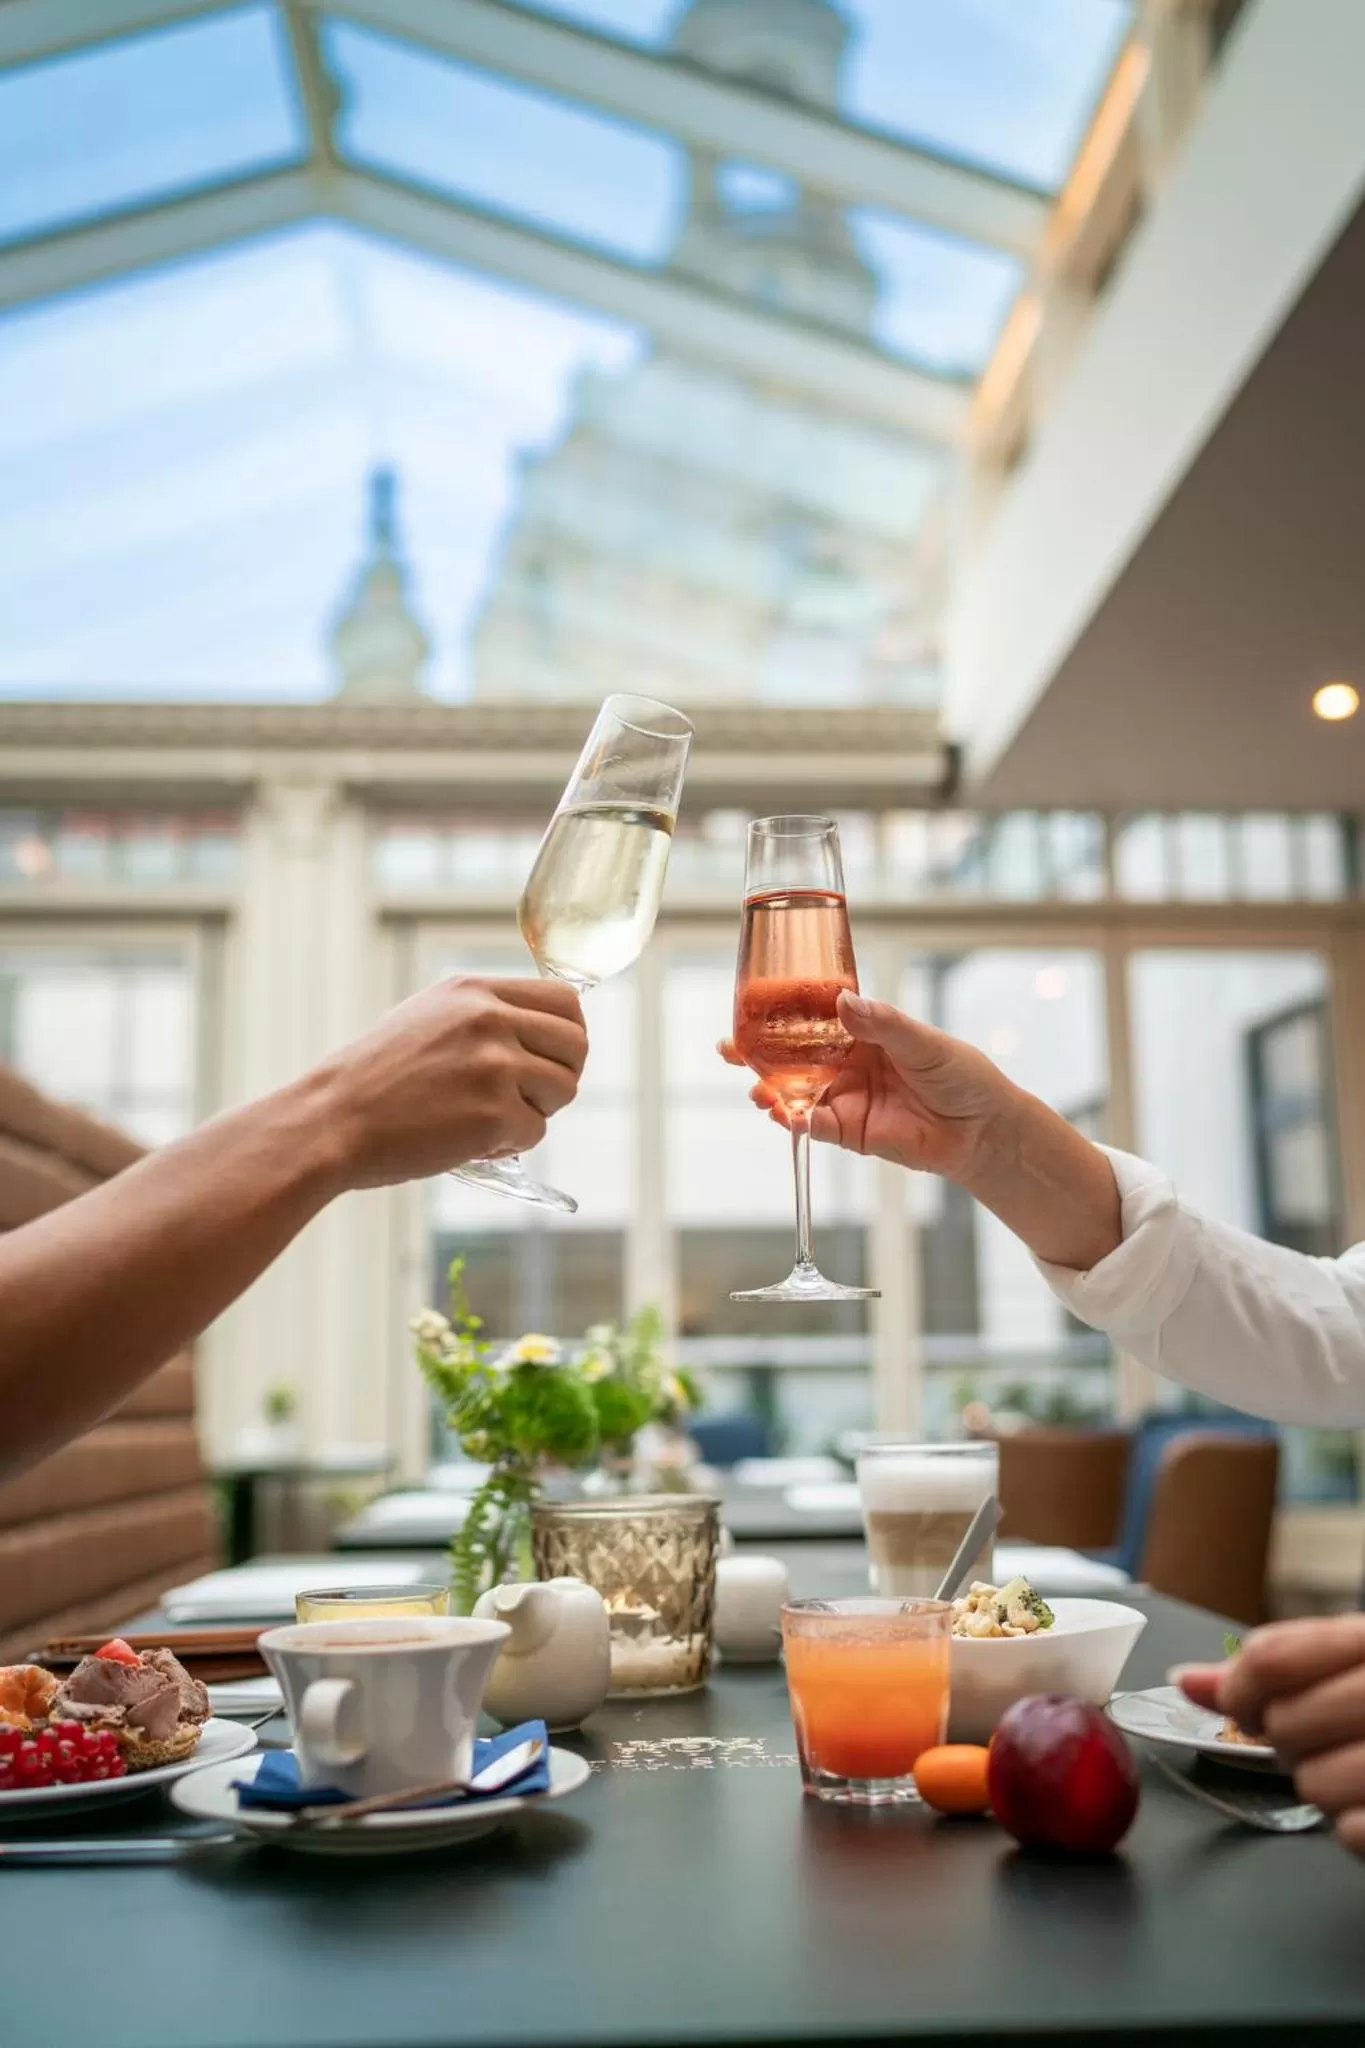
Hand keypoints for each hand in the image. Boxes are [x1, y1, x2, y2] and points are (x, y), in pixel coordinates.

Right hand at [315, 976, 586, 1188]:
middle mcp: (490, 1019)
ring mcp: (494, 1065)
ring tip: (489, 1119)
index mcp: (474, 991)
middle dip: (561, 1077)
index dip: (568, 1035)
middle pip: (576, 1044)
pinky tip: (469, 1141)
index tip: (553, 1057)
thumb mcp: (428, 1020)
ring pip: (563, 1090)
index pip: (565, 999)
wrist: (331, 1121)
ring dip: (535, 1113)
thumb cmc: (374, 1081)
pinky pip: (535, 1133)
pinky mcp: (494, 1112)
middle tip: (530, 1098)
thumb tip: (540, 1031)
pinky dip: (509, 1145)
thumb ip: (483, 1016)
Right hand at [720, 991, 1018, 1183]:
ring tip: (756, 1090)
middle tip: (729, 1048)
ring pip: (796, 1092)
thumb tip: (845, 1001)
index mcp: (863, 1032)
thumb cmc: (962, 1075)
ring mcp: (846, 1097)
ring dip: (771, 1091)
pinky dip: (797, 1122)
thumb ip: (883, 1024)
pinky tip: (786, 1115)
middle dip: (758, 1054)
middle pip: (793, 1056)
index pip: (813, 1018)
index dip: (780, 1013)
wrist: (983, 1130)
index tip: (750, 1004)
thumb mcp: (924, 1042)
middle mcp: (847, 1063)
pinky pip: (815, 1126)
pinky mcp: (851, 1132)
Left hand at [1178, 1617, 1364, 1854]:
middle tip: (1327, 1738)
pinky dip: (1360, 1830)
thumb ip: (1276, 1670)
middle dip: (1289, 1742)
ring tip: (1361, 1772)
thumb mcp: (1354, 1663)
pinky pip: (1353, 1834)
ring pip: (1314, 1785)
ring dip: (1327, 1790)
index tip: (1246, 1707)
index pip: (1273, 1657)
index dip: (1242, 1690)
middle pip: (1285, 1725)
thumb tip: (1187, 1681)